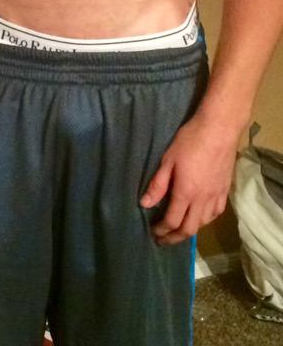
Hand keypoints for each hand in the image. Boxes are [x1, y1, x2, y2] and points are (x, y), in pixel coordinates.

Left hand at [140, 111, 239, 244]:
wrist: (218, 130)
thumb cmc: (189, 141)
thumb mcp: (168, 160)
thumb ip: (158, 184)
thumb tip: (145, 204)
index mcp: (186, 193)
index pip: (173, 221)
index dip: (162, 230)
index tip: (153, 233)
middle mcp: (203, 200)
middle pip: (189, 228)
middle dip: (175, 238)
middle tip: (163, 240)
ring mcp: (216, 196)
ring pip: (203, 223)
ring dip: (190, 230)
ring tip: (178, 230)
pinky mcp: (225, 191)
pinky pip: (215, 214)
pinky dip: (204, 221)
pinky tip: (199, 218)